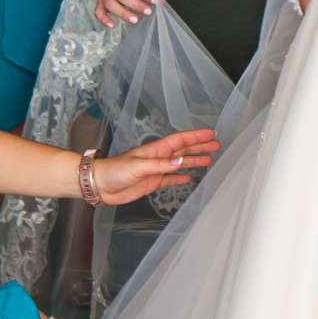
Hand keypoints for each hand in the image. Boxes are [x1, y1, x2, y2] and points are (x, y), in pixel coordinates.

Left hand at [91, 129, 219, 203]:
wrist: (101, 185)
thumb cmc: (116, 170)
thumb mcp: (139, 166)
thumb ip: (161, 165)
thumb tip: (182, 162)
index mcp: (156, 150)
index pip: (180, 140)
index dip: (196, 136)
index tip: (211, 133)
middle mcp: (159, 158)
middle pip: (183, 150)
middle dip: (200, 147)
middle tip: (216, 145)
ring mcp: (156, 170)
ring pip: (180, 164)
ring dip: (194, 161)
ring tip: (209, 160)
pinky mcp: (152, 182)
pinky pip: (170, 179)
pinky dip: (180, 178)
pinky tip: (189, 178)